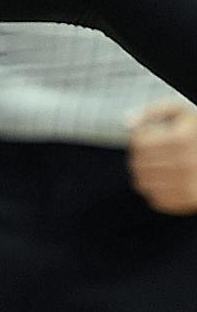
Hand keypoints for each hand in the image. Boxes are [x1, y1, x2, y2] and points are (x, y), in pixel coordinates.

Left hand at [129, 98, 196, 212]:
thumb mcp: (181, 114)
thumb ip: (154, 111)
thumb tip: (128, 122)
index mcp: (181, 139)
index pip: (139, 143)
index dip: (139, 138)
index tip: (148, 137)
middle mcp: (183, 163)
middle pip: (137, 164)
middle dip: (140, 156)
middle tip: (154, 151)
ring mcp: (185, 184)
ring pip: (141, 182)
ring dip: (145, 173)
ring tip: (160, 164)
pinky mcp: (185, 200)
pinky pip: (153, 197)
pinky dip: (155, 188)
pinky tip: (167, 178)